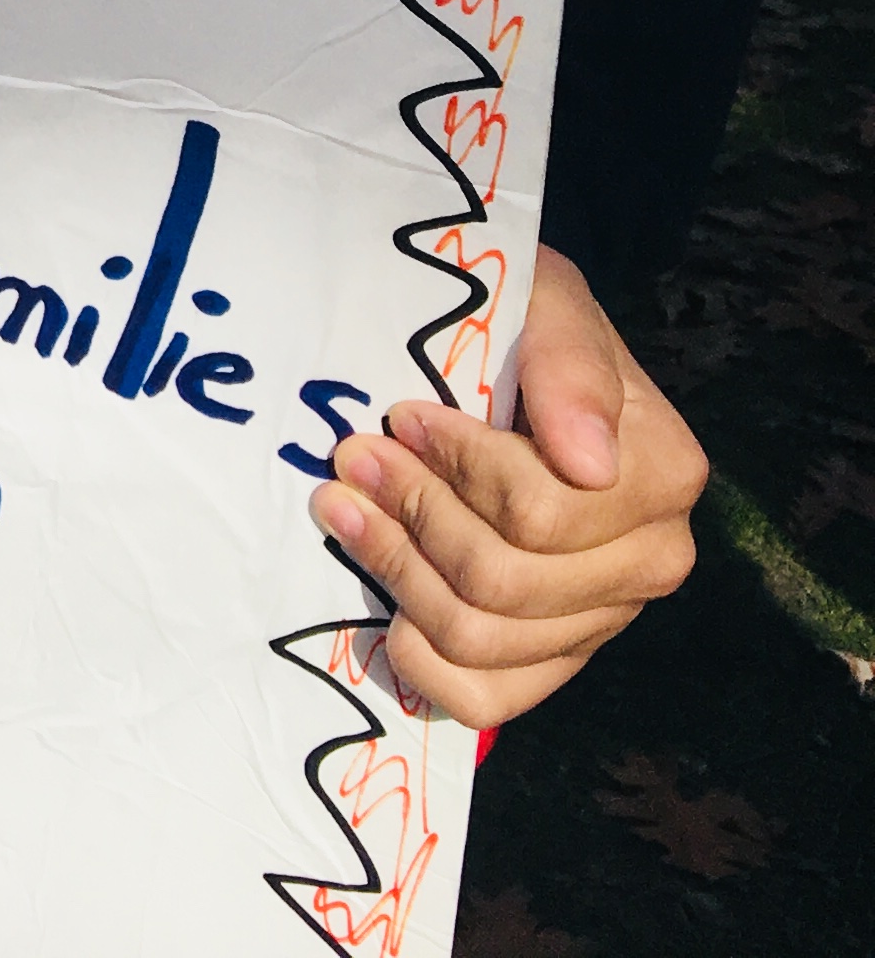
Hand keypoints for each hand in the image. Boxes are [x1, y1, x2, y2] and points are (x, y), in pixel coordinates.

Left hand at [312, 245, 703, 722]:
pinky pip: (487, 699)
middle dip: (410, 516)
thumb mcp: (545, 306)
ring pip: (482, 638)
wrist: (514, 360)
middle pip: (502, 580)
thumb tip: (587, 463)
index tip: (401, 416)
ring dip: (395, 572)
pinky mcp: (553, 654)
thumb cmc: (523, 327)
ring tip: (341, 508)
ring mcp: (602, 616)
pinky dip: (424, 664)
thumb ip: (570, 366)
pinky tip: (384, 611)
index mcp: (664, 475)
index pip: (539, 514)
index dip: (455, 468)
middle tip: (351, 458)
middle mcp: (651, 559)